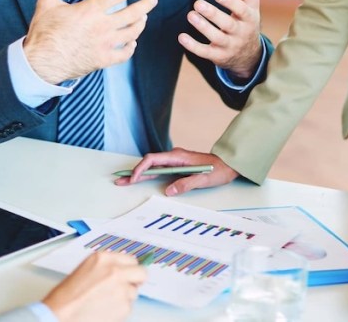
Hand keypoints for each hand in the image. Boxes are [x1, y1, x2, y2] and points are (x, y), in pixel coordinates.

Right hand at [25, 0, 157, 83]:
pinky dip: (130, 47)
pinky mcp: (103, 60)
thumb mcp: (46, 2)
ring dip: (140, 24)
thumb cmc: (43, 32)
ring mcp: (104, 44)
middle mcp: (101, 26)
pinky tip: (132, 43)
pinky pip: (124, 54)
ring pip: (131, 33)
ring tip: (143, 18)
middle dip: (145, 5)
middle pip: (131, 14)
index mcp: (90, 10)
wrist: (39, 63)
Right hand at [42, 251, 145, 321]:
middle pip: (141, 272)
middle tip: (127, 287)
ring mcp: (121, 288)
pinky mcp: (124, 306)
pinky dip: (120, 310)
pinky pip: (129, 306)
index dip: (129, 268)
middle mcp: (115, 271)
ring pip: (134, 292)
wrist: (59, 315)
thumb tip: (122, 269)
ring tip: (105, 302)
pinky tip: (105, 310)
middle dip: (135, 280)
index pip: (131, 259)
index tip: (129, 273)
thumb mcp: (86, 270)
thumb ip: (106, 267)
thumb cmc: (66, 297)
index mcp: (104, 258)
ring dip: (125, 297)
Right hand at [113, 148, 238, 195]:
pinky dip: (148, 176)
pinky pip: (159, 171)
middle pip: (149, 163)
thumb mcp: (203, 178)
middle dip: (134, 172)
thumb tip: (169, 191)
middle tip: (120, 181)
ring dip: (139, 174)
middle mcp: (174, 157)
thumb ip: (186, 183)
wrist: (228, 164)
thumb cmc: (217, 170)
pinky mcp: (176, 167)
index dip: (141, 169)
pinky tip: (140, 180)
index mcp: (178, 157)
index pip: (153, 160)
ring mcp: (174, 162)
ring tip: (125, 182)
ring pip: (152, 167)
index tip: (134, 179)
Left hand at [179, 0, 265, 80]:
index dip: (230, 3)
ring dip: (203, 27)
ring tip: (190, 15)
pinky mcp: (218, 56)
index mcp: (249, 18)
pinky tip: (181, 37)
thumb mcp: (252, 4)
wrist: (249, 56)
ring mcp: (229, 46)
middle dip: (213, 15)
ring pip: (215, 38)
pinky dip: (193, 46)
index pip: (241, 10)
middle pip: (227, 24)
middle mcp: (240, 33)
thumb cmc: (247, 22)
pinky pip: (205, 52)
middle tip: (197, 3)